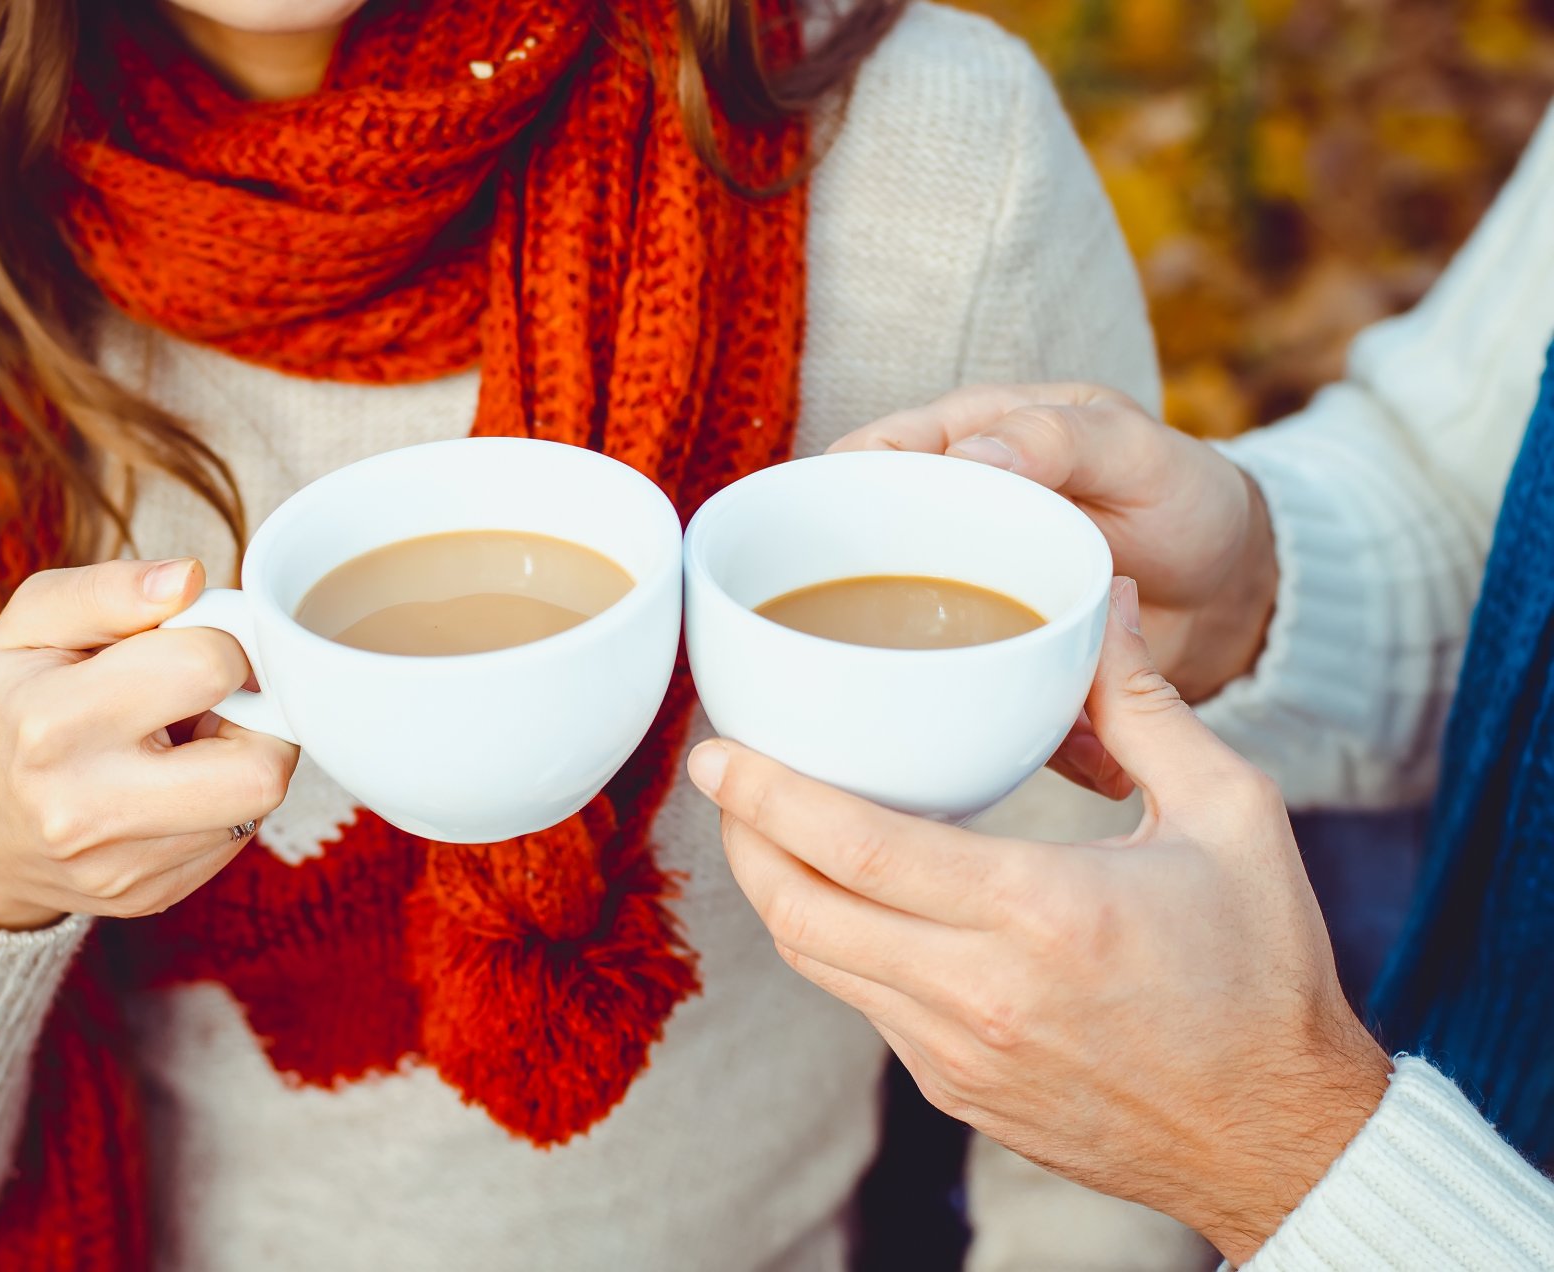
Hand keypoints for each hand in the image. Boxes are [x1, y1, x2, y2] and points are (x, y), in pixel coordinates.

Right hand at [0, 558, 297, 929]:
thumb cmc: (7, 707)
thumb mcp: (30, 626)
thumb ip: (109, 590)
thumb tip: (190, 578)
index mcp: (53, 723)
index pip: (207, 666)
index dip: (221, 640)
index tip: (198, 642)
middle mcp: (87, 808)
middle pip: (260, 768)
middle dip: (261, 717)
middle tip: (218, 699)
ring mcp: (122, 866)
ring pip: (256, 803)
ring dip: (240, 759)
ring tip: (185, 740)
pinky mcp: (150, 896)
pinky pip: (236, 838)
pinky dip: (220, 801)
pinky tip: (172, 783)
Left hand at [687, 579, 1391, 1264]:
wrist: (1283, 1140)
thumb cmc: (1266, 972)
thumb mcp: (1231, 815)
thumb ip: (1146, 705)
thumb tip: (1100, 608)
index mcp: (1042, 915)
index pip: (853, 847)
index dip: (765, 793)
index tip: (717, 752)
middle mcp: (980, 995)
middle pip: (800, 910)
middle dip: (743, 838)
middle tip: (726, 779)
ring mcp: (958, 1056)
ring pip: (817, 964)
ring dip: (780, 892)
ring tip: (771, 827)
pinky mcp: (956, 1091)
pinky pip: (862, 1005)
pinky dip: (839, 944)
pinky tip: (854, 898)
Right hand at [831, 384, 1277, 707]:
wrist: (1236, 594)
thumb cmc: (1185, 495)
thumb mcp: (1134, 450)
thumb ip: (1056, 439)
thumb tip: (965, 455)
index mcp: (961, 447)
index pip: (864, 461)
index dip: (826, 496)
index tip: (820, 543)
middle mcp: (944, 527)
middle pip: (855, 561)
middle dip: (843, 608)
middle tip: (875, 648)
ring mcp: (962, 604)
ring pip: (894, 644)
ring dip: (917, 686)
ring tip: (965, 709)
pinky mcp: (988, 669)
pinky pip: (960, 704)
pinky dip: (987, 732)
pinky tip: (1045, 746)